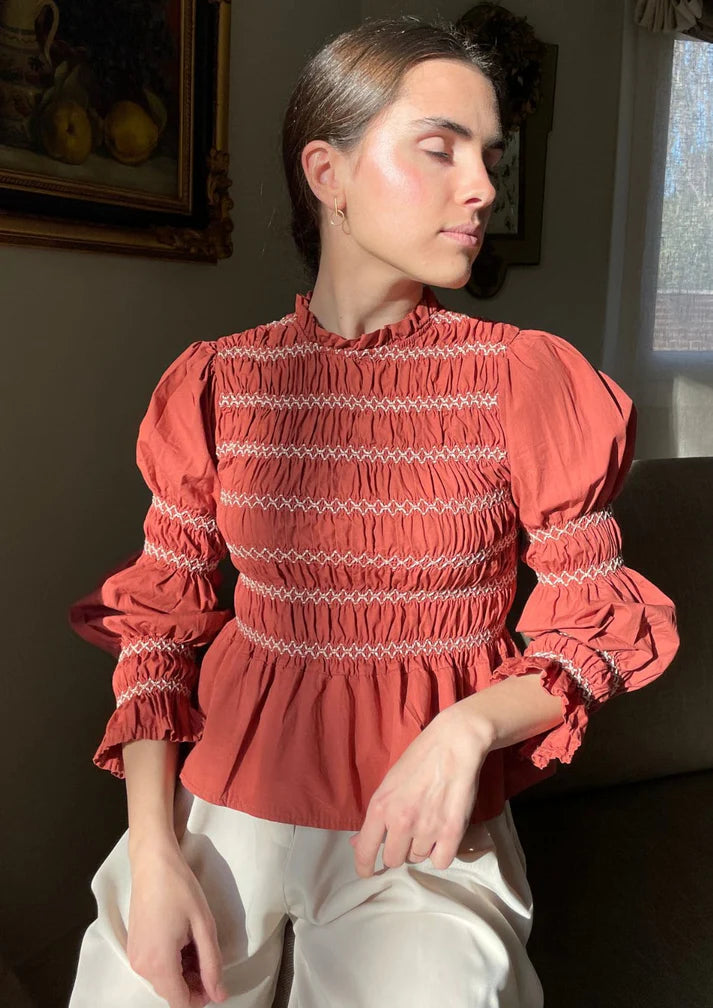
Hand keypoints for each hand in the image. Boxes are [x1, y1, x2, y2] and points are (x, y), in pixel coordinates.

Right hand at [127, 836, 227, 1007]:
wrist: (153, 862)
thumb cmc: (178, 888)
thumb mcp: (204, 926)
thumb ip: (212, 964)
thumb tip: (219, 994)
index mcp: (159, 963)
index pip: (180, 1002)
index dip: (202, 997)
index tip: (215, 980)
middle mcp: (141, 965)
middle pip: (171, 992)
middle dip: (193, 983)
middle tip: (209, 957)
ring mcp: (134, 956)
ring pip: (163, 979)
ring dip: (183, 971)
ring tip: (197, 943)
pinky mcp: (134, 946)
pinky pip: (154, 966)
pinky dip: (171, 961)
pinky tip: (183, 939)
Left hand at [348, 703, 491, 877]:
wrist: (453, 744)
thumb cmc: (419, 759)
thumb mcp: (388, 783)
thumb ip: (375, 816)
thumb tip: (357, 843)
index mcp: (380, 807)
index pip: (365, 851)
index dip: (364, 867)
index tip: (367, 873)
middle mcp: (400, 822)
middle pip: (394, 860)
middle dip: (399, 850)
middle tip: (409, 832)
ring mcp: (426, 828)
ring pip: (418, 858)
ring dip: (422, 847)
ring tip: (430, 822)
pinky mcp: (451, 832)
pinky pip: (441, 861)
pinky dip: (442, 853)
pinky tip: (443, 836)